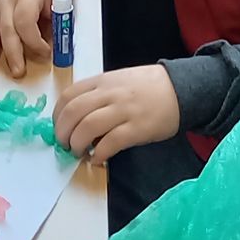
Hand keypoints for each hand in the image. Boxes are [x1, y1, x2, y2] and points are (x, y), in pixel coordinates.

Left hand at [54, 65, 180, 163]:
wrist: (181, 89)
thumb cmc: (147, 87)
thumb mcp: (118, 81)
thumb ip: (97, 94)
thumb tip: (75, 118)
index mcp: (102, 81)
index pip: (68, 96)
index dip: (57, 116)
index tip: (58, 128)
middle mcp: (109, 94)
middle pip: (73, 113)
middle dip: (62, 133)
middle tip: (64, 144)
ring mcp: (123, 111)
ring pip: (87, 127)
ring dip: (76, 144)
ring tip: (79, 152)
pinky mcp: (137, 129)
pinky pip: (109, 143)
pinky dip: (98, 154)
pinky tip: (97, 159)